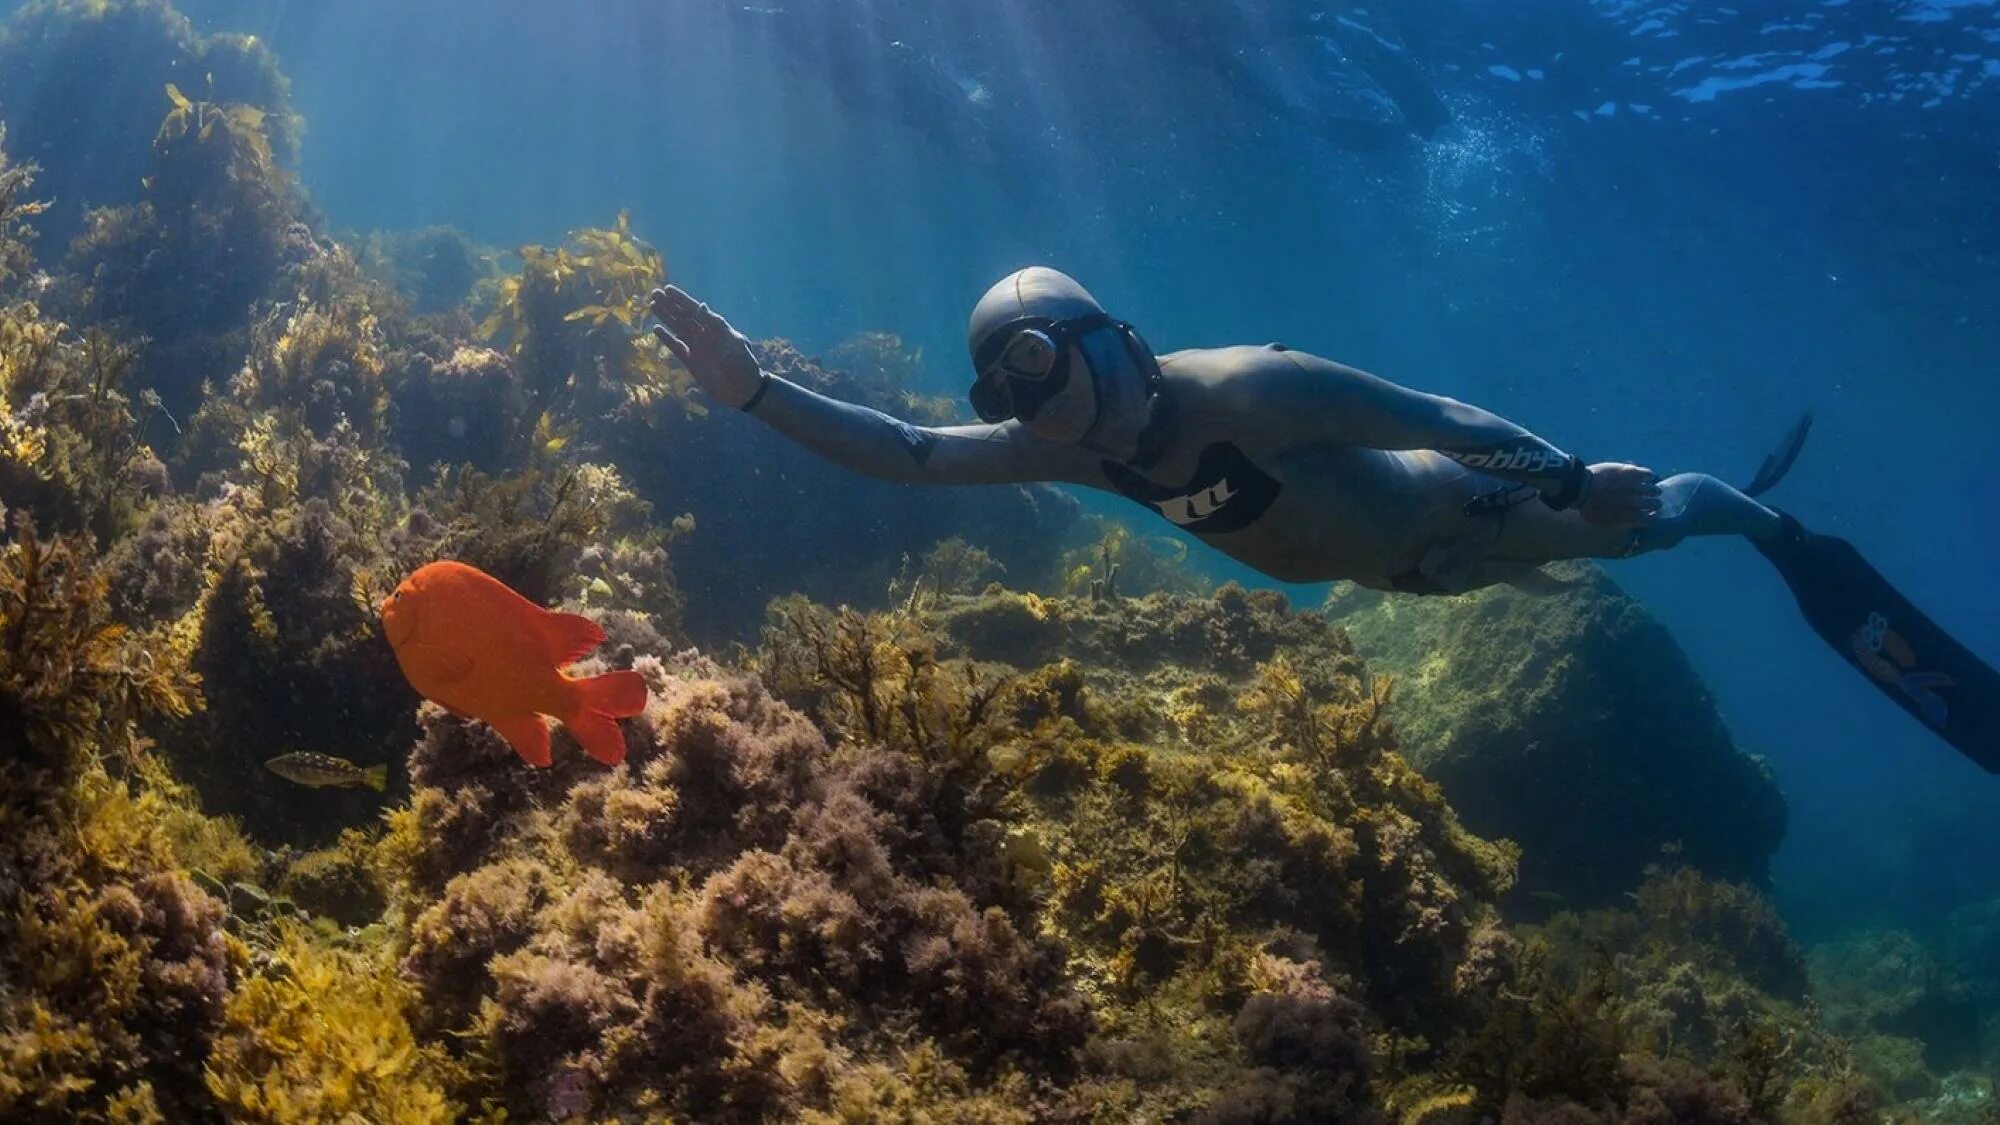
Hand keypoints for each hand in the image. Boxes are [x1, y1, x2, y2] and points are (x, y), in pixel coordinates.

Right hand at [649, 286, 764, 408]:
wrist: (744, 389)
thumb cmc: (743, 364)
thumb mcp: (733, 342)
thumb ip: (717, 325)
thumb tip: (702, 306)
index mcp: (716, 328)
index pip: (695, 310)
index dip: (682, 300)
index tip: (668, 290)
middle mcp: (704, 335)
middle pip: (683, 316)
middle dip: (669, 305)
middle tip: (654, 293)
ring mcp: (697, 347)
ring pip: (678, 328)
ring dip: (666, 317)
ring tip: (653, 305)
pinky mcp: (691, 361)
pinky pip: (676, 347)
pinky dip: (666, 338)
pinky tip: (656, 329)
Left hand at [1578, 462, 1661, 526]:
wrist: (1579, 488)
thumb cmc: (1587, 507)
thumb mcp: (1601, 522)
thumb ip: (1617, 523)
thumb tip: (1629, 524)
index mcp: (1627, 516)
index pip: (1648, 520)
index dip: (1651, 518)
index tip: (1651, 516)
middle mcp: (1633, 502)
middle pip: (1654, 505)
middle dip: (1655, 505)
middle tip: (1654, 503)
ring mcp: (1632, 486)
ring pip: (1653, 490)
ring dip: (1654, 491)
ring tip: (1653, 490)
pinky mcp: (1629, 472)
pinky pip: (1647, 474)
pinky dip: (1650, 475)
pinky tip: (1649, 476)